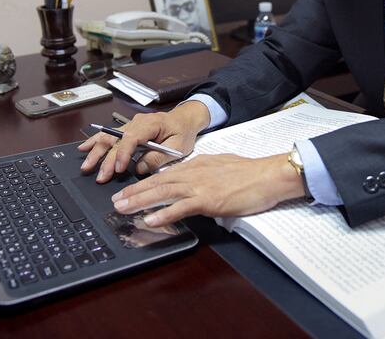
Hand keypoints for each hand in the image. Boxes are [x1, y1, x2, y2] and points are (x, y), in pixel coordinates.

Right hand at [77, 101, 209, 182]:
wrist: (184, 119)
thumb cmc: (182, 131)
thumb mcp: (178, 147)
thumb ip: (158, 157)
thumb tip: (139, 168)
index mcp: (151, 124)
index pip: (132, 138)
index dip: (123, 153)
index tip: (119, 169)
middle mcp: (137, 122)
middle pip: (117, 140)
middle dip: (106, 159)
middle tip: (100, 176)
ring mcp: (130, 125)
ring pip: (109, 137)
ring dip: (96, 152)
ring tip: (86, 165)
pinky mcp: (127, 130)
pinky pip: (109, 135)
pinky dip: (95, 142)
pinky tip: (84, 148)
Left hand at [110, 152, 305, 226]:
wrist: (268, 175)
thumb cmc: (250, 173)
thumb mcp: (222, 167)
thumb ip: (205, 174)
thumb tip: (195, 183)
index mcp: (197, 165)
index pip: (165, 174)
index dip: (144, 182)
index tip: (129, 190)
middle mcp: (194, 173)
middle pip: (158, 182)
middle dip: (134, 192)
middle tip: (116, 200)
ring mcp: (200, 186)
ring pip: (163, 192)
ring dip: (140, 201)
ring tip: (122, 208)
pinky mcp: (208, 199)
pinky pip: (180, 207)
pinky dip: (163, 213)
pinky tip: (150, 219)